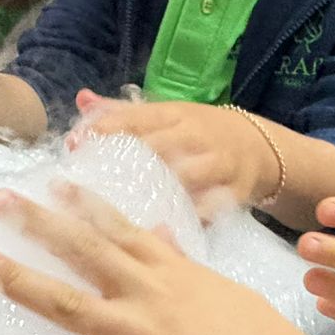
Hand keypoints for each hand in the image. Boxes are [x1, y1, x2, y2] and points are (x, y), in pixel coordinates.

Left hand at [0, 182, 334, 334]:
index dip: (85, 205)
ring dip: (16, 278)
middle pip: (84, 249)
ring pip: (66, 301)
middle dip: (36, 222)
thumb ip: (189, 265)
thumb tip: (162, 230)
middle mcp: (152, 295)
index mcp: (179, 275)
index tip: (54, 180)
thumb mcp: (232, 296)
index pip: (123, 229)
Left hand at [72, 89, 278, 218]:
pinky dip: (185, 222)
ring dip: (153, 194)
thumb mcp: (167, 116)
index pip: (137, 118)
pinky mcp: (233, 192)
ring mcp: (217, 164)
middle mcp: (196, 136)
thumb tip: (81, 99)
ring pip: (183, 179)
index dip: (105, 130)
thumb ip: (124, 112)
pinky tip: (158, 235)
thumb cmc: (198, 133)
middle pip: (157, 147)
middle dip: (122, 164)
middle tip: (87, 184)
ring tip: (118, 212)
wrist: (260, 148)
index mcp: (175, 115)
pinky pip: (207, 210)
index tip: (75, 145)